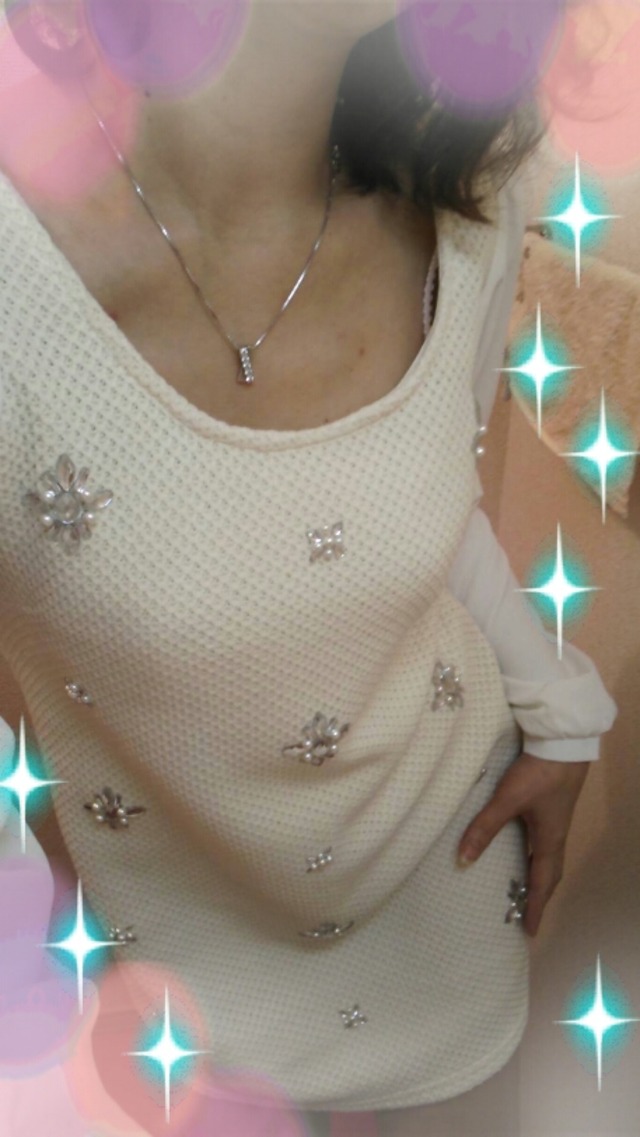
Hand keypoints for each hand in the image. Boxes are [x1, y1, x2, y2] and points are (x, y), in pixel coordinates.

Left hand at [457, 752, 589, 936]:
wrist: (563, 744)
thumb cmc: (538, 774)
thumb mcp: (508, 800)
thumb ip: (485, 826)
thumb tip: (463, 859)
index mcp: (549, 841)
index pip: (542, 884)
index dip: (536, 908)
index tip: (530, 932)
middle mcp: (555, 836)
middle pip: (550, 875)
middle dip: (539, 896)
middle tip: (528, 915)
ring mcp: (556, 822)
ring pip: (549, 859)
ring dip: (539, 877)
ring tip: (526, 889)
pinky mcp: (552, 808)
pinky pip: (545, 844)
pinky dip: (537, 857)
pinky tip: (525, 849)